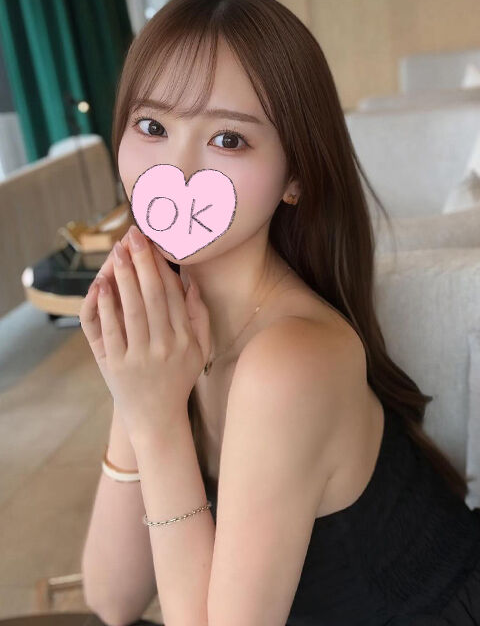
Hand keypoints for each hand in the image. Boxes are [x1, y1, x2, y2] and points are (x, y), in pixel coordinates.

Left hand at [79, 224, 210, 441]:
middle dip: (142, 263)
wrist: (157, 418)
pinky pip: (111, 332)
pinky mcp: (118, 367)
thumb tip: (191, 282)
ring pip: (133, 310)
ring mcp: (141, 358)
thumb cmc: (178, 378)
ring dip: (124, 278)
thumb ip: (200, 317)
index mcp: (187, 339)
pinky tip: (102, 286)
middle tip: (133, 236)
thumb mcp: (199, 350)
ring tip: (118, 252)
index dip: (162, 266)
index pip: (174, 295)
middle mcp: (166, 347)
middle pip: (154, 297)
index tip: (152, 243)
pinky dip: (106, 307)